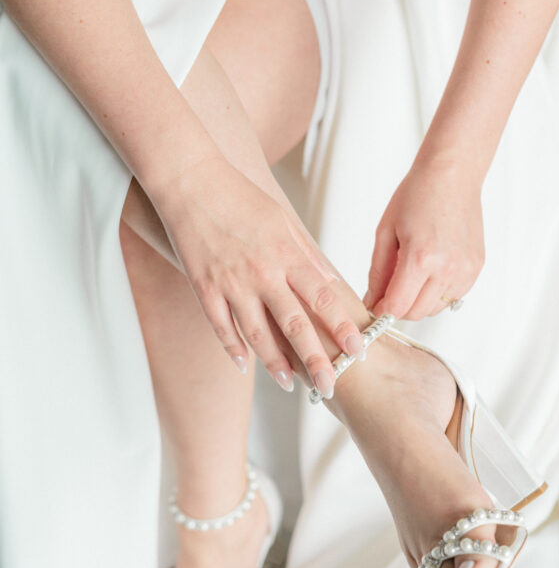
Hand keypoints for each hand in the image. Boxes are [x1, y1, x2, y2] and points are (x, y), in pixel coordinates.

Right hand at [152, 154, 363, 394]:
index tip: (358, 351)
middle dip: (315, 359)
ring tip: (290, 385)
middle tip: (330, 386)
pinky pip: (221, 325)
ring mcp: (231, 282)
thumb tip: (330, 281)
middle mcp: (262, 272)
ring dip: (275, 363)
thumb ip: (305, 254)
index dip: (341, 327)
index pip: (322, 298)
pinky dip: (232, 348)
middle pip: (294, 325)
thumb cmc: (240, 197)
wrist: (191, 181)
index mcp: (286, 254)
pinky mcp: (203, 287)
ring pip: (256, 334)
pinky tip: (245, 365)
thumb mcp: (282, 219)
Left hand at [363, 153, 484, 319]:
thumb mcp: (386, 232)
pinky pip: (453, 296)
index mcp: (421, 258)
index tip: (375, 306)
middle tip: (390, 290)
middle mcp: (447, 268)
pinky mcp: (476, 268)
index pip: (398, 306)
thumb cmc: (418, 195)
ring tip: (413, 274)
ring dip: (419, 301)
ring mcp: (465, 270)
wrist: (452, 175)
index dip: (382, 311)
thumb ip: (378, 272)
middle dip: (399, 308)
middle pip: (417, 313)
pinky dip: (438, 292)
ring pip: (435, 308)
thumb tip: (372, 300)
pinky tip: (432, 270)